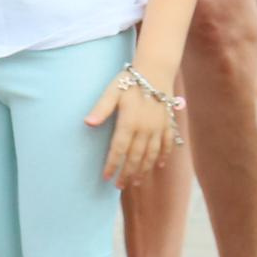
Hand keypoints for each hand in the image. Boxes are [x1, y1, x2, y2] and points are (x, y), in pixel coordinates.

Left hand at [87, 69, 173, 186]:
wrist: (157, 70)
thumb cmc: (131, 81)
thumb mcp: (112, 91)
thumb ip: (101, 109)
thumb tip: (87, 123)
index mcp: (130, 122)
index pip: (119, 149)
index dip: (112, 164)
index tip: (106, 177)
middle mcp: (145, 129)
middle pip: (135, 157)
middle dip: (127, 173)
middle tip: (120, 186)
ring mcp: (159, 128)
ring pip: (151, 154)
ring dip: (143, 170)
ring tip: (136, 182)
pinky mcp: (168, 124)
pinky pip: (166, 144)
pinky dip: (163, 156)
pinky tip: (158, 166)